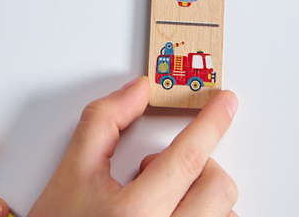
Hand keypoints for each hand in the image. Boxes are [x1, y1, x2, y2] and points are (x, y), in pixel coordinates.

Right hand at [28, 77, 239, 216]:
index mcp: (134, 215)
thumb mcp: (73, 170)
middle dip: (201, 165)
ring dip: (202, 198)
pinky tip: (171, 214)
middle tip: (164, 167)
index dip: (211, 123)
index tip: (225, 103)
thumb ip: (106, 120)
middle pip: (217, 189)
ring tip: (163, 200)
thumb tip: (139, 92)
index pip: (188, 157)